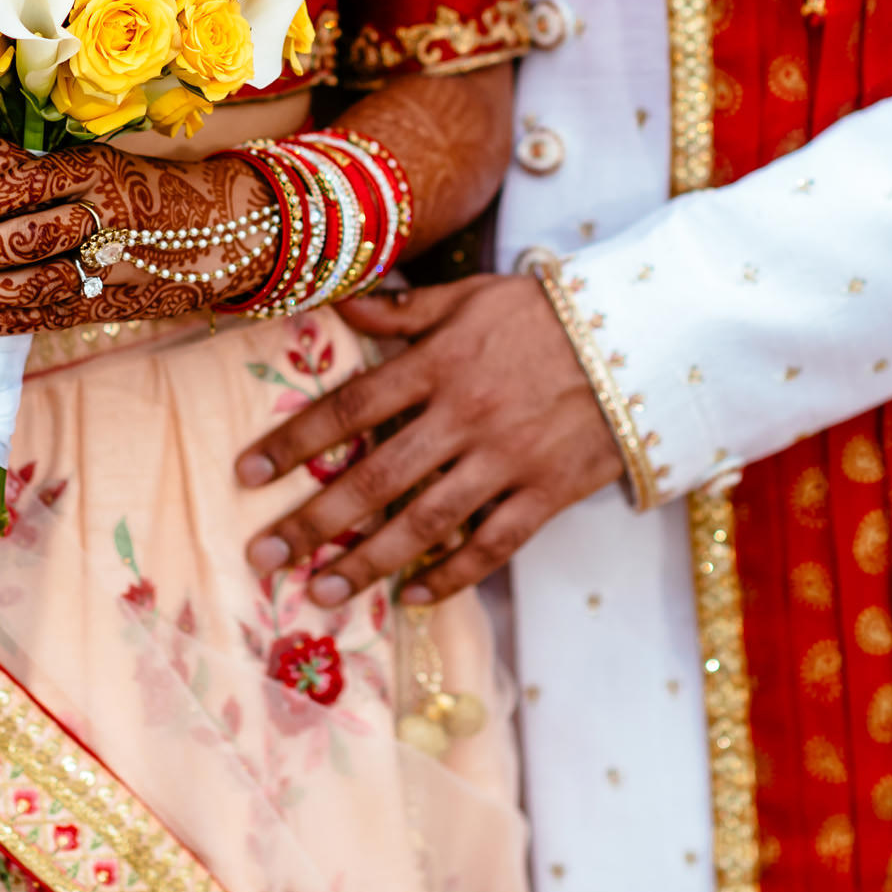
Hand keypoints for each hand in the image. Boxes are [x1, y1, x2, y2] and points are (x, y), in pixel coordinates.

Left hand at [0, 144, 277, 333]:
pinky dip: (9, 320)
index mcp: (95, 168)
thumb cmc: (142, 190)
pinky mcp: (116, 299)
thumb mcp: (97, 164)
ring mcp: (115, 260)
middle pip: (28, 237)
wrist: (223, 226)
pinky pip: (56, 313)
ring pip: (38, 281)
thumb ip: (42, 175)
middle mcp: (107, 212)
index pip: (27, 183)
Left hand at [233, 274, 625, 605]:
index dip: (294, 442)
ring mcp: (507, 458)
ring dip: (368, 561)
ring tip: (322, 591)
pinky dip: (451, 575)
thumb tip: (335, 300)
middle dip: (314, 520)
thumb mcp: (471, 295)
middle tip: (264, 555)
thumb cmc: (548, 313)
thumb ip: (403, 309)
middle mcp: (466, 414)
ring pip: (426, 521)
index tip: (246, 473)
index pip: (351, 406)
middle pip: (375, 475)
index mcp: (440, 362)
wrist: (644, 335)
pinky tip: (413, 596)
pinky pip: (492, 544)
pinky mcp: (547, 492)